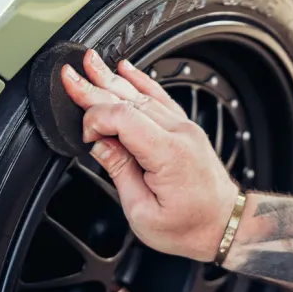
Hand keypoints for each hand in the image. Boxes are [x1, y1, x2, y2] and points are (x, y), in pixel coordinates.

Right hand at [62, 48, 238, 261]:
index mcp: (168, 155)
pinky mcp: (185, 128)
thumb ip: (120, 173)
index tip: (85, 136)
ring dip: (112, 80)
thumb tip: (98, 145)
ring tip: (88, 64)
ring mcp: (185, 128)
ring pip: (143, 95)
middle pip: (130, 101)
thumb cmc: (187, 227)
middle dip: (95, 88)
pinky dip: (140, 82)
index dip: (96, 120)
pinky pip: (160, 97)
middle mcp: (179, 134)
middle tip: (69, 76)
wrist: (223, 225)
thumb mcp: (142, 212)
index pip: (124, 118)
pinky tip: (124, 70)